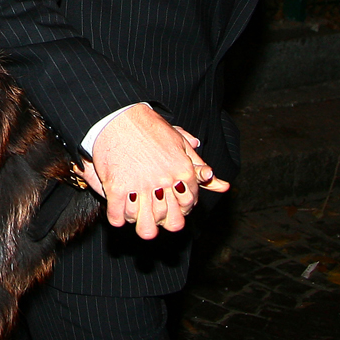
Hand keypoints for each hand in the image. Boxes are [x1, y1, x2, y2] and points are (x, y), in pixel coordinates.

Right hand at [81, 105, 227, 238]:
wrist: (117, 114)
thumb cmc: (148, 125)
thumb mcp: (178, 141)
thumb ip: (196, 164)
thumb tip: (223, 185)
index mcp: (182, 171)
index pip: (189, 205)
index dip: (181, 209)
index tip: (172, 206)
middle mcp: (164, 182)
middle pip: (171, 223)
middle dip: (164, 223)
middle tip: (155, 217)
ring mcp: (139, 186)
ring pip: (145, 225)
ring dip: (142, 224)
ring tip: (137, 218)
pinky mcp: (116, 187)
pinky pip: (118, 216)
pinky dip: (118, 218)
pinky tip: (118, 214)